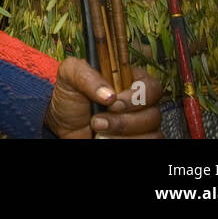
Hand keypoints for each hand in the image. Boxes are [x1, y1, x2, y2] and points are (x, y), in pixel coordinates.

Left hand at [46, 59, 162, 137]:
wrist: (64, 126)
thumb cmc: (71, 99)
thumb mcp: (70, 76)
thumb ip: (85, 74)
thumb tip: (109, 94)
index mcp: (130, 81)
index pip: (152, 86)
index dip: (137, 96)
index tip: (113, 102)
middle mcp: (141, 103)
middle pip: (153, 113)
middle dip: (123, 120)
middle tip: (97, 120)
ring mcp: (142, 123)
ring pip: (151, 132)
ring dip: (121, 133)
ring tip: (98, 129)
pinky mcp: (139, 139)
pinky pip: (148, 144)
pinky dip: (123, 142)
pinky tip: (106, 138)